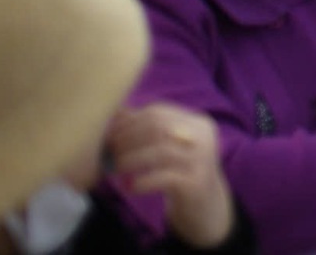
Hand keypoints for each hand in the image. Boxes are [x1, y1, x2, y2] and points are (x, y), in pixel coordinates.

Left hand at [106, 105, 233, 249]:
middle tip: (110, 151)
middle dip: (128, 138)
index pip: (158, 112)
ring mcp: (202, 160)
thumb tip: (117, 112)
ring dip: (131, 159)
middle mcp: (204, 137)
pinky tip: (131, 187)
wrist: (206, 204)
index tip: (109, 135)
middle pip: (159, 127)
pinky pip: (164, 178)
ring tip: (115, 168)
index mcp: (198, 122)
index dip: (130, 122)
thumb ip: (150, 129)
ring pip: (160, 151)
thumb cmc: (181, 170)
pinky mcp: (196, 183)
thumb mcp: (171, 146)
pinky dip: (143, 181)